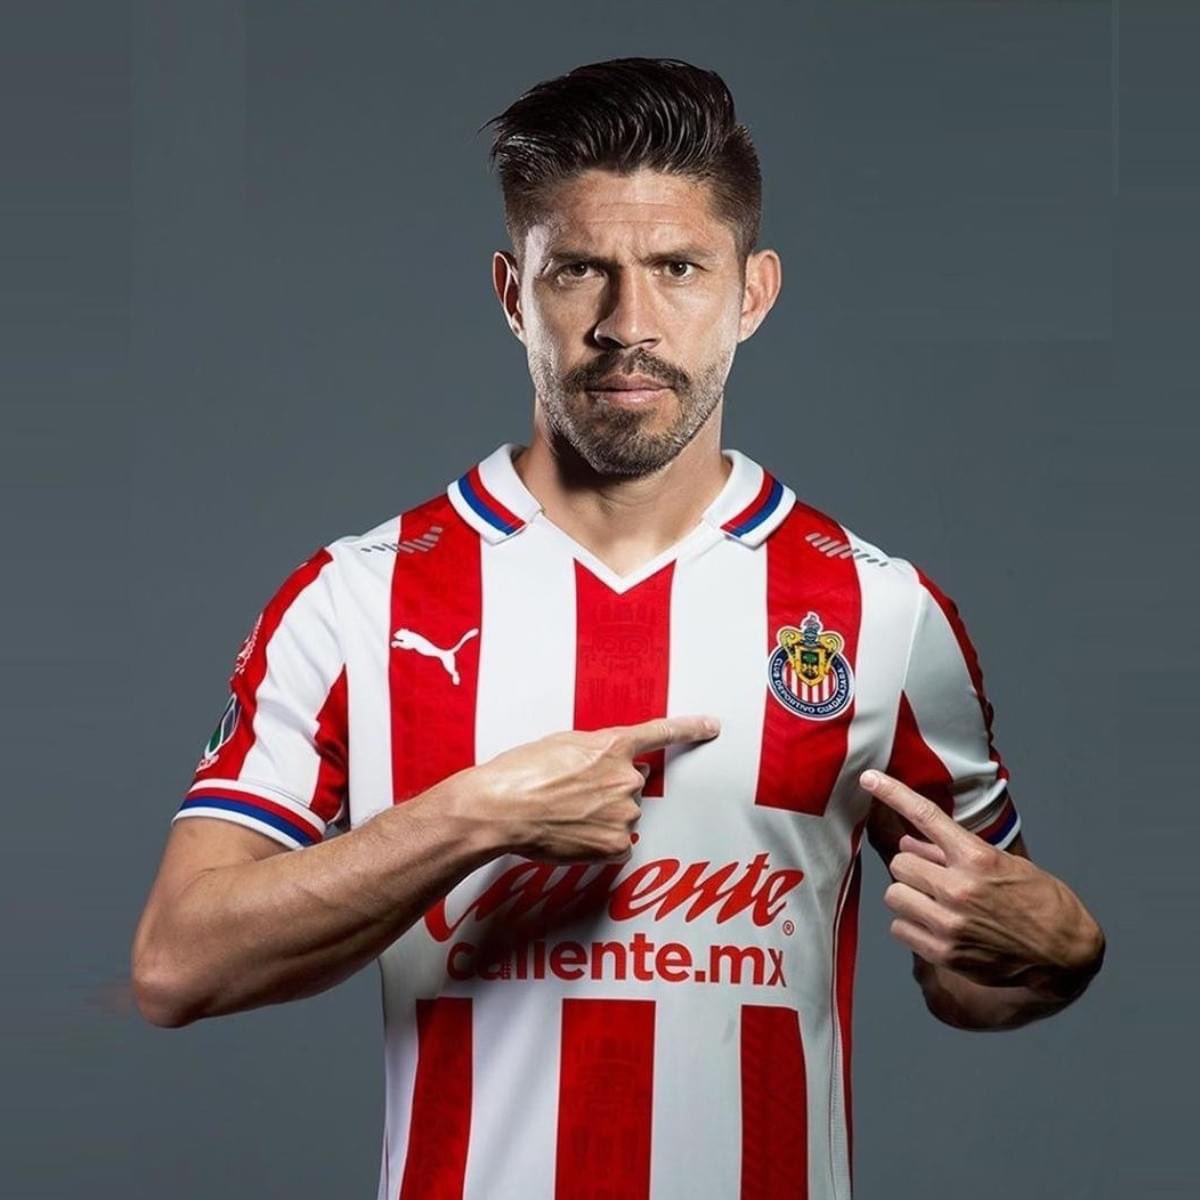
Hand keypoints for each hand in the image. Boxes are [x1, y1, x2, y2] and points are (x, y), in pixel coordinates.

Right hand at [474, 715, 720, 863]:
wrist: (499, 809)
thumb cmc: (519, 774)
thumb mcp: (560, 744)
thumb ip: (594, 751)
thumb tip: (605, 765)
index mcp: (612, 745)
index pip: (661, 734)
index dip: (690, 729)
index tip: (711, 726)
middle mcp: (625, 778)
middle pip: (631, 782)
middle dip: (608, 786)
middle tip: (570, 792)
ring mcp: (624, 812)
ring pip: (622, 813)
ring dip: (601, 814)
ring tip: (563, 814)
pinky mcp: (616, 844)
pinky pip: (618, 843)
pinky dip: (599, 842)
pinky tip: (572, 835)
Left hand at [860, 769, 1103, 991]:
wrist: (1064, 952)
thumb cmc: (1037, 899)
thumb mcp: (1002, 862)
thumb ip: (950, 853)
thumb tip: (908, 844)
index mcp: (977, 858)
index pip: (926, 816)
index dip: (893, 793)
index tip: (869, 778)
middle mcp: (960, 888)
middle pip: (899, 863)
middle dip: (912, 868)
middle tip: (934, 877)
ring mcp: (950, 923)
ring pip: (894, 895)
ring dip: (910, 896)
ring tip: (937, 903)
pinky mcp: (945, 953)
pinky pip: (900, 928)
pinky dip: (912, 926)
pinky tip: (937, 926)